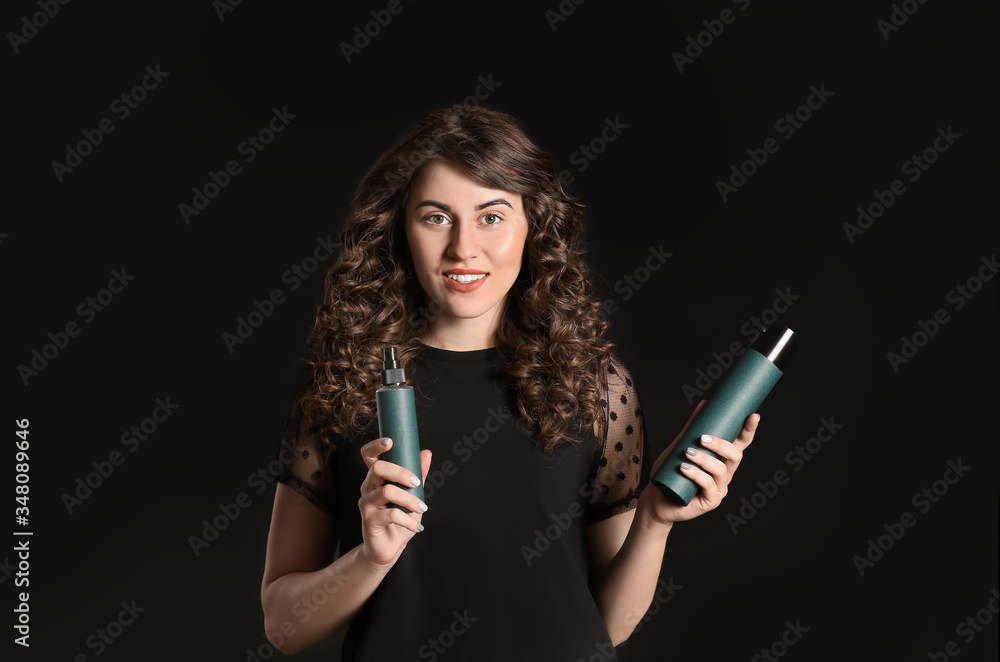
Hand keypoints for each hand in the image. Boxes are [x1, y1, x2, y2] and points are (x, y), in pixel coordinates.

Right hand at [357, 437, 431, 569]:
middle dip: (400, 472)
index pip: (369, 455)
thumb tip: (426, 453)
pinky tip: (417, 527)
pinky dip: (408, 520)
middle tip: (416, 483)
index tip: (390, 441)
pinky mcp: (369, 520)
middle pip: (378, 468)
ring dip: (409, 499)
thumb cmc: (400, 518)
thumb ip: (418, 474)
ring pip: (386, 491)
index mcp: (377, 477)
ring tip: (422, 508)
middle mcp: (368, 487)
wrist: (390, 547)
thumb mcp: (413, 495)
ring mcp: (367, 503)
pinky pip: (391, 515)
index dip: (376, 445)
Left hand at [640, 400, 759, 526]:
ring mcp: (719, 488)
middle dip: (721, 445)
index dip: (749, 430)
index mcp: (721, 459)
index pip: (740, 444)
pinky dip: (696, 474)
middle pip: (735, 456)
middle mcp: (724, 474)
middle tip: (702, 438)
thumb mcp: (680, 446)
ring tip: (687, 453)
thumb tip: (704, 403)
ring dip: (704, 459)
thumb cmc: (670, 472)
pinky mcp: (711, 501)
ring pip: (721, 470)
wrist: (656, 498)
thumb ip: (692, 428)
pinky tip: (684, 468)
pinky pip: (707, 485)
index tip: (753, 416)